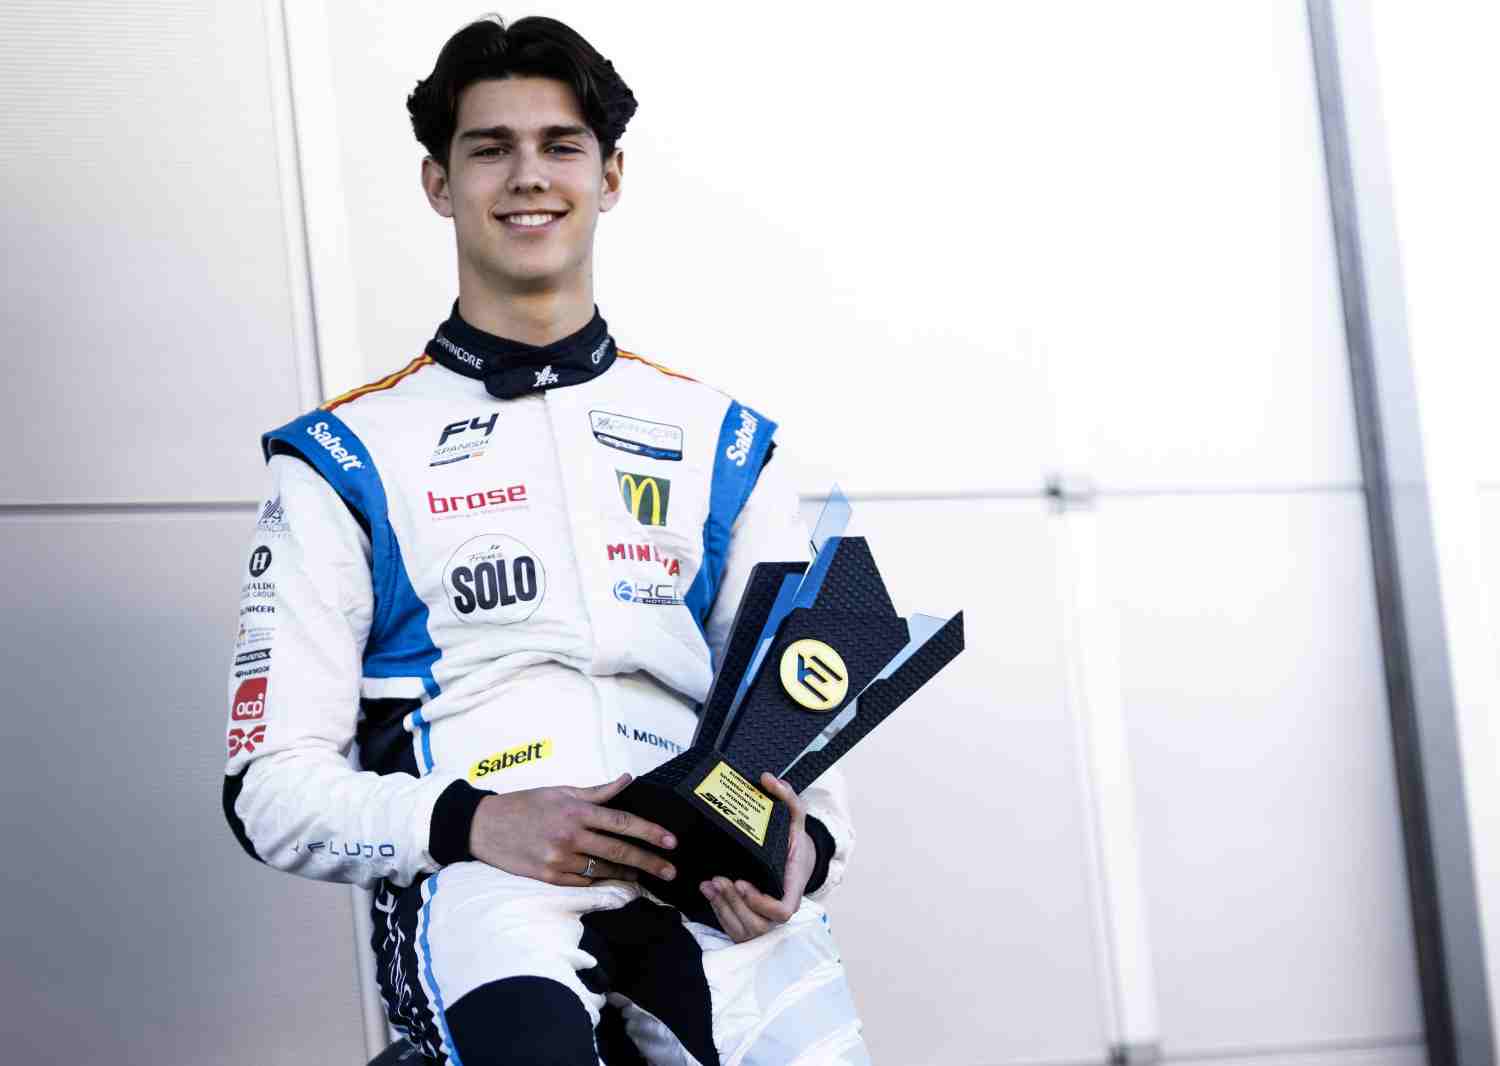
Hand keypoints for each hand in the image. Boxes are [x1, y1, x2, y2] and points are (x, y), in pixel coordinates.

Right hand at [467, 773, 677, 885]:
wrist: (485, 827)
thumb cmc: (525, 804)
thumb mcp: (560, 791)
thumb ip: (597, 791)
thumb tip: (627, 781)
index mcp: (576, 811)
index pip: (622, 822)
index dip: (650, 832)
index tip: (670, 841)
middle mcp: (570, 836)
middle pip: (620, 851)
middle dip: (650, 861)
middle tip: (671, 871)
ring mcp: (560, 859)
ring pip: (604, 869)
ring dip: (629, 873)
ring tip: (646, 875)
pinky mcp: (550, 877)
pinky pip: (585, 881)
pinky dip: (602, 880)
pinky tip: (616, 879)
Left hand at [700, 773, 814, 942]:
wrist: (796, 860)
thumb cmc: (794, 842)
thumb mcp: (796, 817)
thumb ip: (788, 797)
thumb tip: (768, 778)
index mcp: (793, 888)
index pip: (782, 911)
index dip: (762, 904)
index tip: (743, 883)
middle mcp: (780, 907)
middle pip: (759, 923)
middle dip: (735, 904)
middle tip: (719, 881)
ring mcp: (766, 918)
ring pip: (745, 928)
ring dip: (725, 908)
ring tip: (711, 884)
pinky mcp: (752, 920)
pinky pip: (735, 927)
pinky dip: (720, 912)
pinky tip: (709, 891)